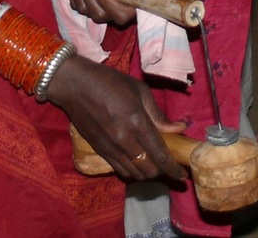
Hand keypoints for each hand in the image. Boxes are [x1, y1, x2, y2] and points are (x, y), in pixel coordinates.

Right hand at [47, 56, 187, 181]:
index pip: (160, 155)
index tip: (183, 175)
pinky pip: (120, 170)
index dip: (173, 169)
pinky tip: (137, 163)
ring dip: (147, 174)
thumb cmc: (110, 82)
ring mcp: (110, 148)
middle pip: (148, 170)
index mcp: (137, 122)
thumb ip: (159, 115)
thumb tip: (179, 129)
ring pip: (134, 174)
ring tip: (154, 165)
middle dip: (162, 172)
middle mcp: (124, 140)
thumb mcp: (140, 91)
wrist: (74, 85)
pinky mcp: (99, 151)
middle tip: (169, 165)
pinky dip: (132, 171)